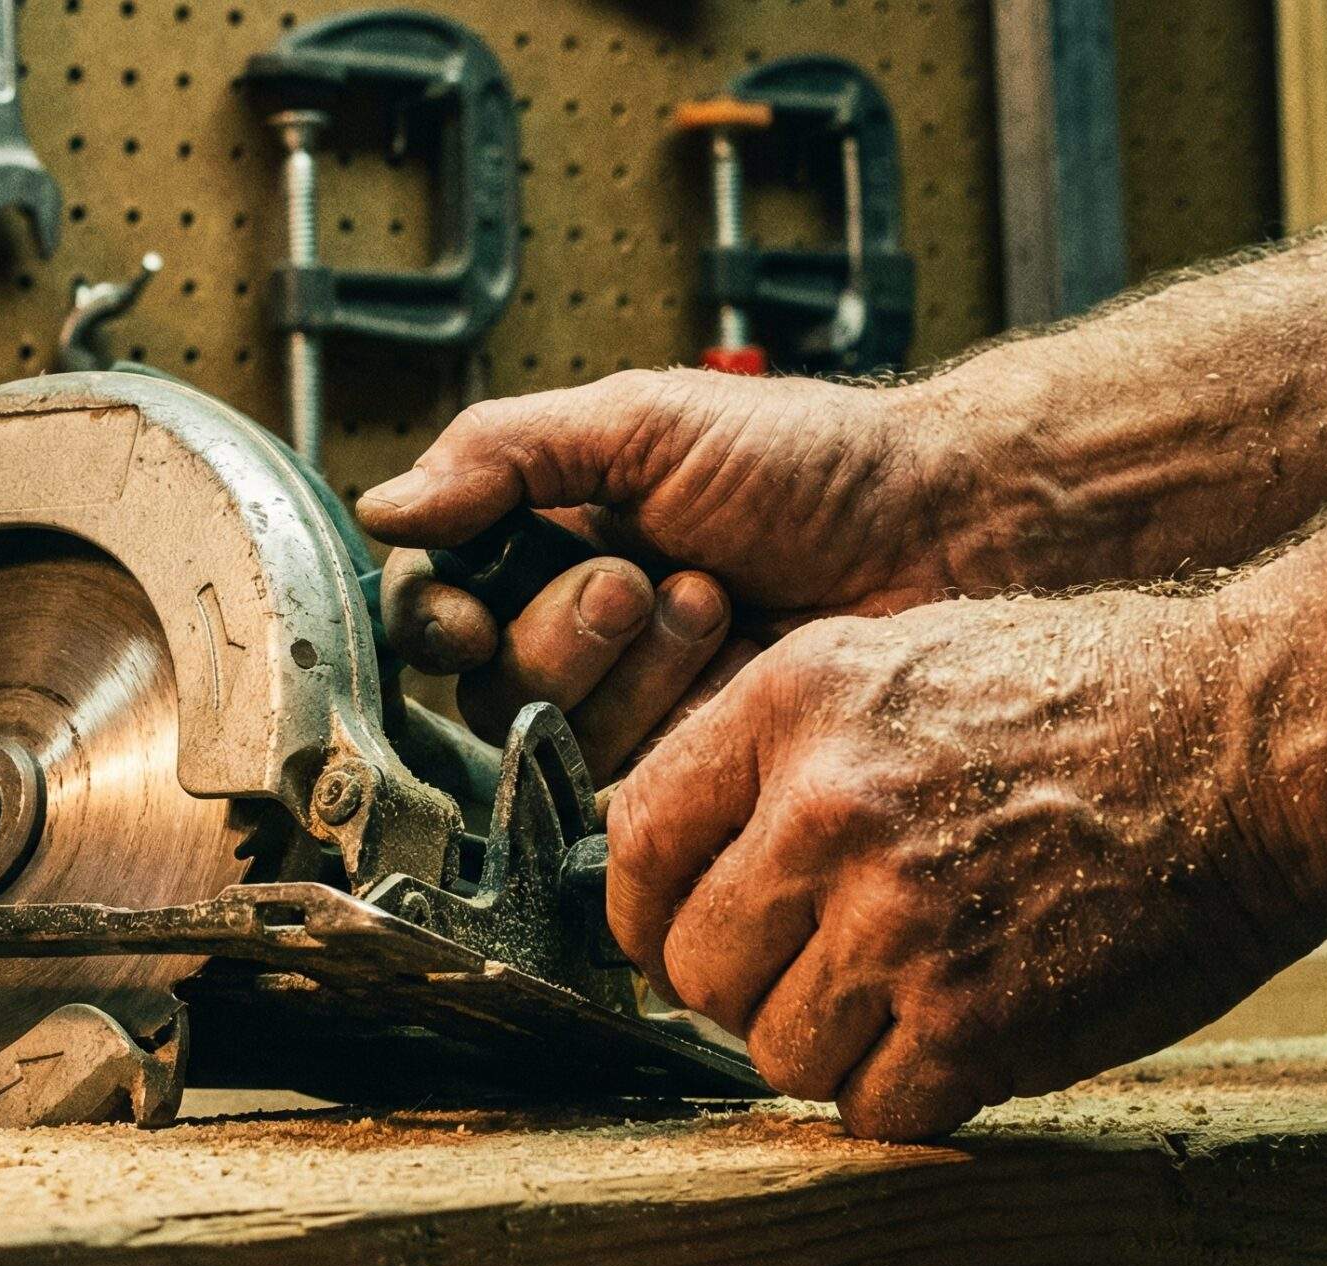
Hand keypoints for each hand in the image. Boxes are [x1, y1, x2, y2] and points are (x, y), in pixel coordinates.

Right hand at [356, 369, 965, 776]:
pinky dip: (671, 714)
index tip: (470, 612)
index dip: (437, 618)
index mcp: (550, 541)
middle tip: (644, 579)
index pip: (436, 603)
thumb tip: (383, 507)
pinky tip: (733, 659)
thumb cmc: (815, 462)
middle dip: (561, 632)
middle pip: (486, 681)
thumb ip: (503, 455)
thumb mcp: (644, 423)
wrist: (944, 531)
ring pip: (551, 734)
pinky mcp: (693, 772)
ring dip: (628, 666)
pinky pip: (625, 781)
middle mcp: (579, 631)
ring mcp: (637, 707)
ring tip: (712, 601)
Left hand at [607, 590, 1321, 1140]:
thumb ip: (775, 752)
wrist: (1255, 741)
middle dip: (740, 986)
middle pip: (695, 965)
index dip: (643, 910)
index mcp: (794, 706)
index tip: (669, 936)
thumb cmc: (1088, 698)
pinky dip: (907, 1093)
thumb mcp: (897, 659)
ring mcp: (901, 922)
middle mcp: (829, 810)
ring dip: (827, 1045)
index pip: (635, 841)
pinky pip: (873, 1110)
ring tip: (904, 996)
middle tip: (810, 972)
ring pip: (773, 1053)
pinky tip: (959, 1035)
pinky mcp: (979, 1021)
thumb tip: (677, 859)